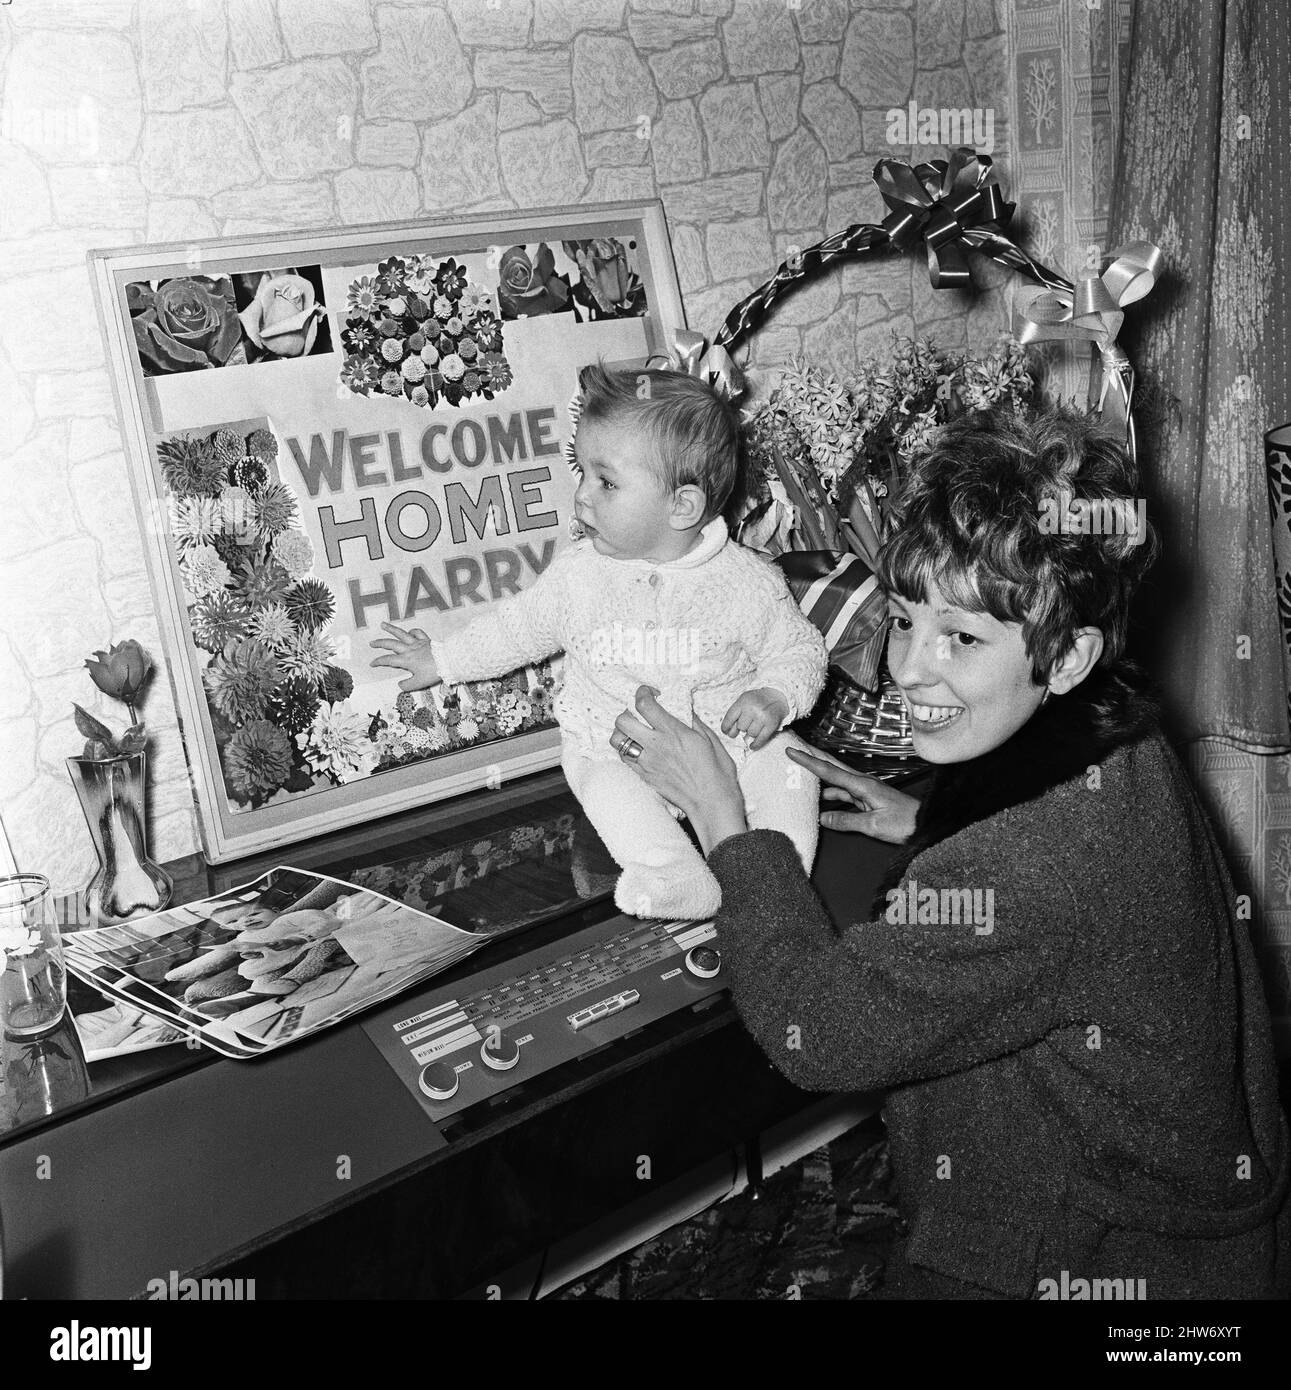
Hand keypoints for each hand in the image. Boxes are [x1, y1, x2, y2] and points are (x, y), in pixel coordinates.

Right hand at [369, 622, 442, 691]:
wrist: (449, 661)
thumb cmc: (434, 672)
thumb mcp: (419, 683)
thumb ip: (407, 685)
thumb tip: (400, 684)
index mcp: (406, 660)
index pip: (388, 660)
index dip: (379, 662)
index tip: (372, 663)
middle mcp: (409, 649)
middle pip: (391, 644)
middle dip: (380, 643)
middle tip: (372, 643)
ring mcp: (418, 643)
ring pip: (401, 634)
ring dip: (391, 629)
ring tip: (383, 625)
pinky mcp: (426, 640)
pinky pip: (417, 633)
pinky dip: (412, 631)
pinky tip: (408, 632)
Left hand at [612, 686, 747, 853]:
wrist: (711, 802)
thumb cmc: (717, 771)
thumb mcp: (710, 739)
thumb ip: (693, 721)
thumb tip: (682, 708)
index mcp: (673, 732)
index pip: (644, 705)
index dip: (642, 693)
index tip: (649, 693)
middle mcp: (656, 745)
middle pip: (623, 721)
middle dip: (627, 712)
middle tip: (638, 714)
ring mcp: (647, 762)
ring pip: (617, 741)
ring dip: (622, 733)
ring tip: (634, 732)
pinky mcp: (644, 776)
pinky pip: (624, 759)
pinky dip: (626, 751)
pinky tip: (639, 750)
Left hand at [721, 686, 789, 750]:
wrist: (777, 697)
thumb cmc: (757, 700)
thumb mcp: (744, 700)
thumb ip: (736, 712)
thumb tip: (729, 731)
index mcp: (743, 701)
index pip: (730, 718)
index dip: (726, 727)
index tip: (726, 731)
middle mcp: (753, 709)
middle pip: (741, 727)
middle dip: (741, 729)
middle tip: (743, 728)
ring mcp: (762, 717)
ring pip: (750, 733)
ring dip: (750, 733)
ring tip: (753, 728)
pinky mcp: (771, 724)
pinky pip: (760, 739)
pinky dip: (755, 744)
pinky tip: (752, 745)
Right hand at [786, 744, 919, 843]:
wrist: (925, 824)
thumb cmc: (905, 823)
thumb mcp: (874, 825)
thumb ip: (847, 821)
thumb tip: (822, 818)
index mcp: (863, 786)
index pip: (829, 771)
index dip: (808, 761)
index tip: (792, 751)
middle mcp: (862, 784)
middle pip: (831, 767)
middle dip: (811, 757)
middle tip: (793, 748)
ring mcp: (865, 790)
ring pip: (836, 781)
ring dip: (818, 777)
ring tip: (799, 774)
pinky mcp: (867, 799)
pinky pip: (843, 793)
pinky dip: (829, 793)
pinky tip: (820, 799)